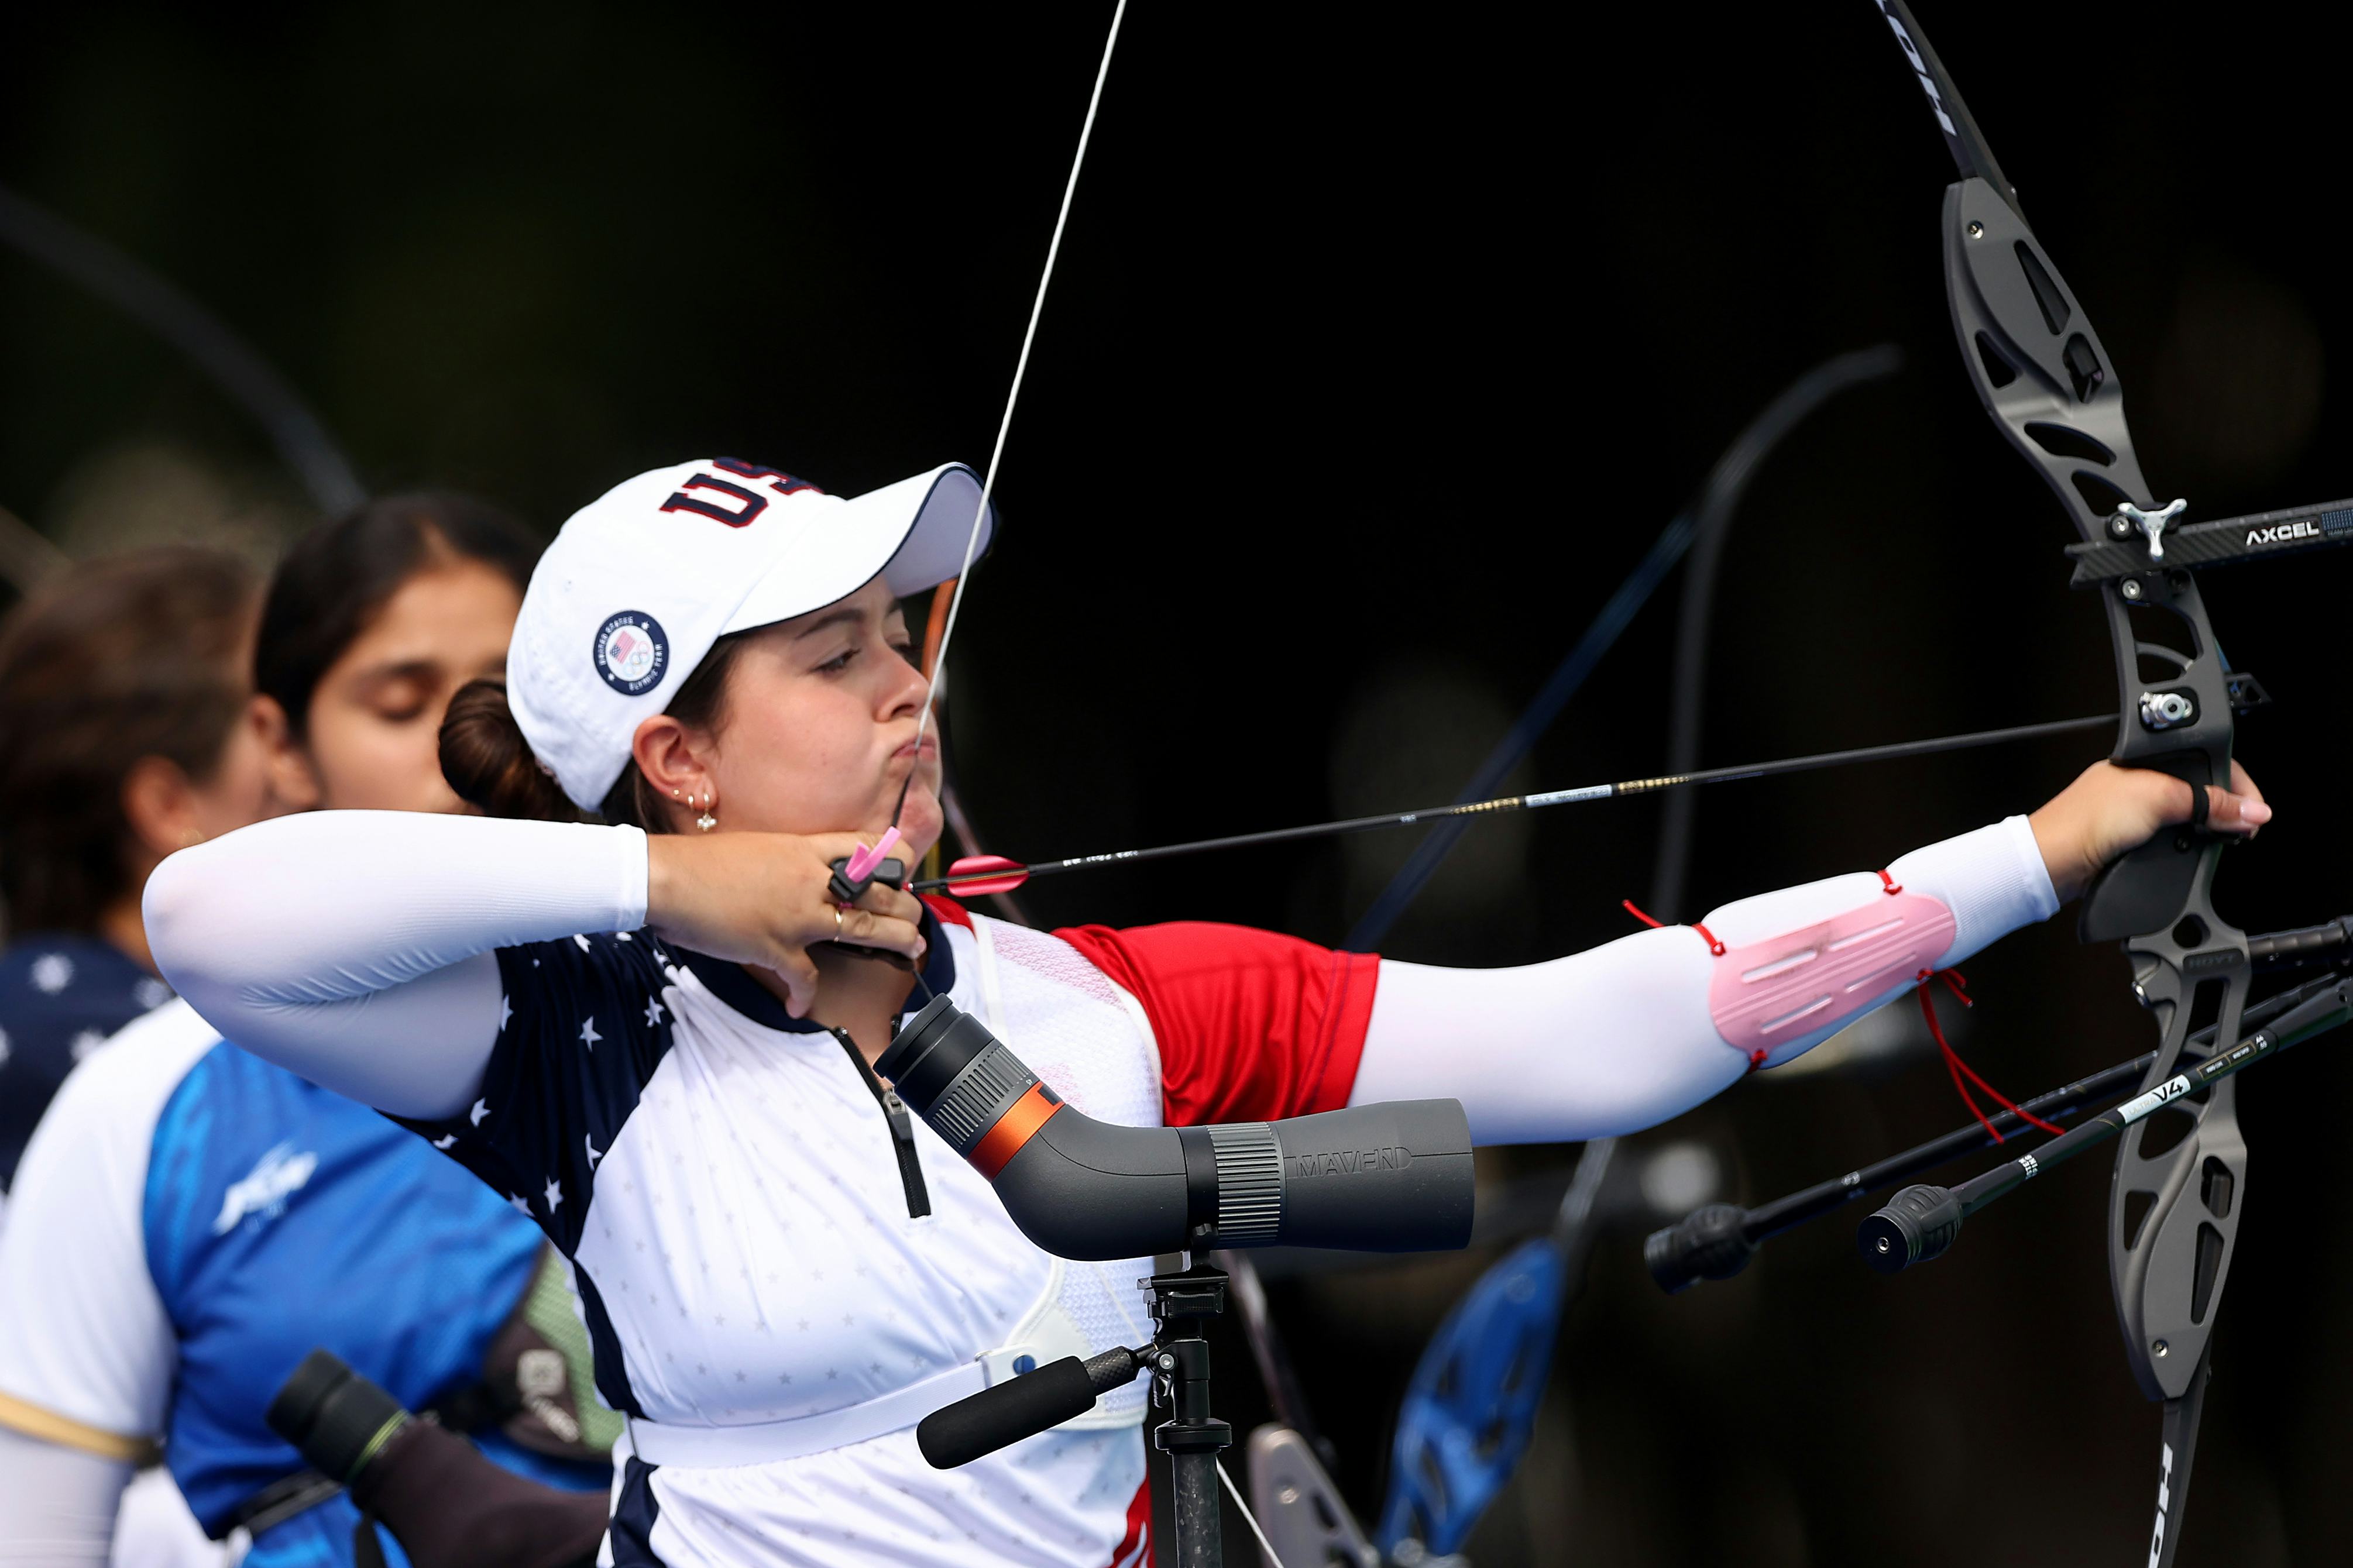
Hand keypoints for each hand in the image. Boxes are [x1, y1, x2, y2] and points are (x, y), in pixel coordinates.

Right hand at [643, 831, 925, 1015]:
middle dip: (905, 907)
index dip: (892, 858)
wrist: (668, 879)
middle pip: (876, 891)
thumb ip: (786, 861)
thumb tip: (797, 874)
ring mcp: (797, 915)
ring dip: (894, 940)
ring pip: (862, 927)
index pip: (864, 846)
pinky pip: (805, 978)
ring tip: (911, 949)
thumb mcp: (756, 847)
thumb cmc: (702, 863)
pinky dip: (805, 997)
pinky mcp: (777, 948)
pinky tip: (800, 1009)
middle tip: (916, 919)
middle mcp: (809, 880)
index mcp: (803, 849)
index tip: (904, 871)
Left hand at [2028, 759, 2270, 902]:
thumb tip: (2250, 810)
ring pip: (2192, 816)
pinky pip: (2175, 837)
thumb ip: (2207, 802)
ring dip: (2212, 828)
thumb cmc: (2083, 821)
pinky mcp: (2134, 837)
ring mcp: (2138, 811)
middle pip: (2204, 790)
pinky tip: (2196, 850)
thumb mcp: (2157, 799)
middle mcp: (2143, 782)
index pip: (2207, 762)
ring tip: (2226, 839)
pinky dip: (2191, 844)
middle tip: (2244, 828)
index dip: (2237, 785)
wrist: (2052, 862)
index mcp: (2147, 760)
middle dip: (2229, 808)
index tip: (2256, 810)